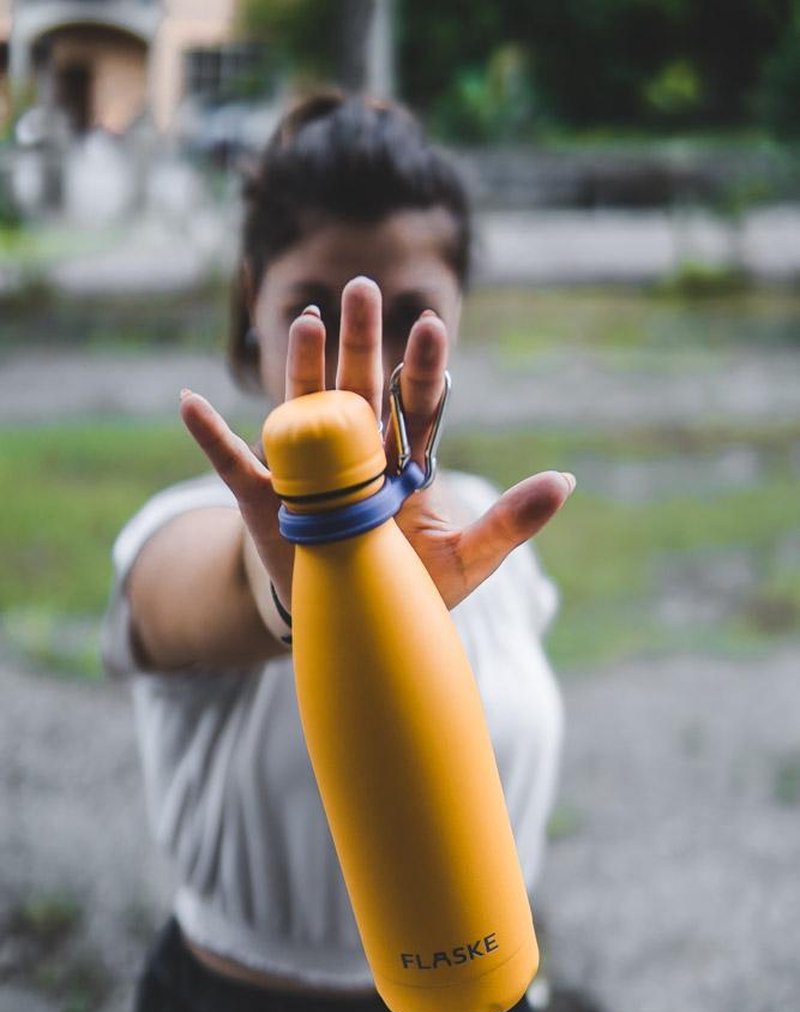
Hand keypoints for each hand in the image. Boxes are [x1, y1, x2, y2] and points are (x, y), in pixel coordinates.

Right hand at [180, 276, 574, 616]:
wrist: (352, 619)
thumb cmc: (410, 588)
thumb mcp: (467, 561)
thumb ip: (510, 522)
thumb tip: (566, 480)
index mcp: (404, 463)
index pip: (417, 405)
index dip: (423, 368)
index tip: (431, 327)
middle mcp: (356, 455)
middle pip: (360, 389)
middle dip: (363, 344)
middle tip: (365, 289)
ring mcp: (307, 472)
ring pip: (303, 410)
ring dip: (302, 369)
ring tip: (307, 323)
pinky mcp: (266, 500)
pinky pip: (233, 463)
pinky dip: (210, 436)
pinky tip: (188, 402)